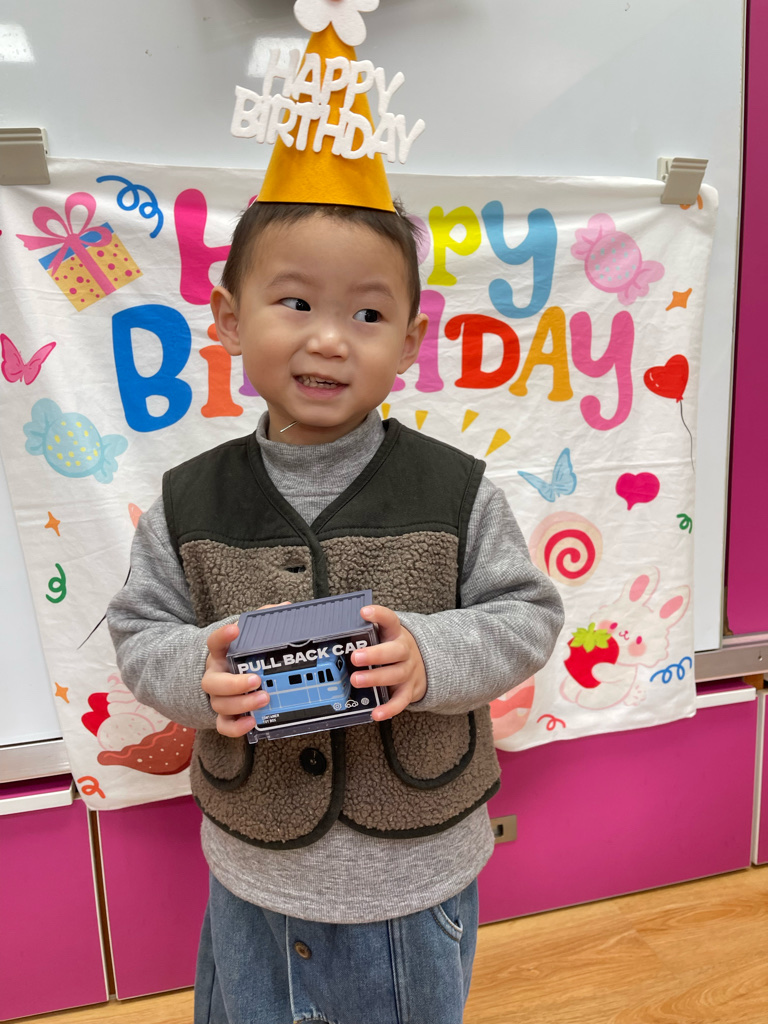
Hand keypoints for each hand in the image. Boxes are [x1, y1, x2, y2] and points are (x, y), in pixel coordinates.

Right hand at [201, 606, 287, 736]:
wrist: (222, 679)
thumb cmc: (240, 658)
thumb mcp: (249, 639)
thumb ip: (263, 623)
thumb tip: (286, 607)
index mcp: (220, 655)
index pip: (214, 642)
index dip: (222, 636)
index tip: (236, 628)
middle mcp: (214, 676)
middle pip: (213, 683)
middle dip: (234, 683)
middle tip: (256, 679)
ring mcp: (217, 697)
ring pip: (220, 704)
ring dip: (241, 703)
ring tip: (264, 698)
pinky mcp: (223, 715)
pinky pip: (223, 725)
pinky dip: (236, 727)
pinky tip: (251, 723)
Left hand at [350, 604, 426, 720]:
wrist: (427, 664)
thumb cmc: (395, 649)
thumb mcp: (387, 636)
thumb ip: (368, 634)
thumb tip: (336, 632)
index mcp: (397, 634)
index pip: (390, 620)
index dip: (379, 615)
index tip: (364, 611)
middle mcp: (405, 651)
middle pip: (394, 651)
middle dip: (374, 654)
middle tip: (356, 657)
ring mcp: (409, 671)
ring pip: (395, 675)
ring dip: (375, 678)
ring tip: (356, 680)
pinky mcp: (409, 690)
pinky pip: (400, 701)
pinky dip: (389, 708)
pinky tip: (376, 713)